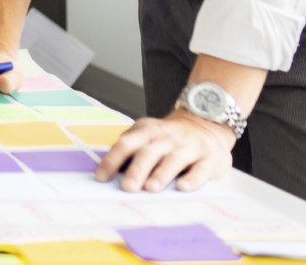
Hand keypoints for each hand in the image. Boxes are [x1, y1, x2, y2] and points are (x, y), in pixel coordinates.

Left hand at [97, 111, 233, 191]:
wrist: (205, 124)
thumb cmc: (168, 139)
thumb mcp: (148, 137)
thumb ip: (131, 151)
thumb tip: (109, 174)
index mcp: (147, 131)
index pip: (126, 144)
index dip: (112, 160)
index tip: (101, 178)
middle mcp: (167, 137)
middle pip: (148, 152)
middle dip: (136, 170)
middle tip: (127, 187)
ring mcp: (189, 146)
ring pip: (173, 160)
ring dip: (161, 174)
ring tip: (150, 188)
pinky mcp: (210, 158)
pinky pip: (200, 169)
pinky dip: (191, 179)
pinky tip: (182, 188)